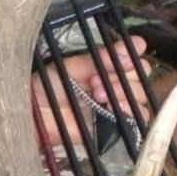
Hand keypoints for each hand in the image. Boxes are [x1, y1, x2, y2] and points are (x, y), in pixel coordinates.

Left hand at [31, 39, 149, 147]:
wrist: (36, 116)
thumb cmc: (47, 88)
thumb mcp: (69, 67)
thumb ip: (96, 60)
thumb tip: (122, 52)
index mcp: (104, 64)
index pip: (131, 53)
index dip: (133, 52)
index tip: (127, 55)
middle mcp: (114, 82)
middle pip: (141, 74)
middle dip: (123, 74)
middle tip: (97, 80)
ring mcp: (116, 103)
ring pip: (141, 95)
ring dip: (123, 91)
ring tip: (98, 95)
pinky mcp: (115, 124)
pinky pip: (135, 118)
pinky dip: (129, 110)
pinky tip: (111, 108)